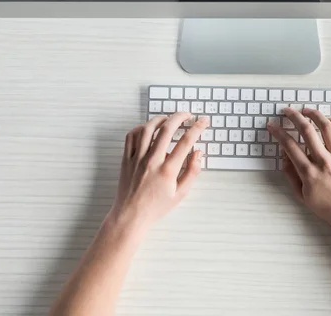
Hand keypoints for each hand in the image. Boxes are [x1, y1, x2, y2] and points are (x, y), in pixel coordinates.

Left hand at [109, 113, 208, 231]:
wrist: (130, 215)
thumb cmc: (155, 207)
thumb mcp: (181, 194)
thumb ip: (192, 172)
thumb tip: (199, 154)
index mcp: (167, 170)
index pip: (186, 142)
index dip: (197, 128)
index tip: (203, 121)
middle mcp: (152, 161)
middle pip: (167, 129)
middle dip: (180, 117)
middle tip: (187, 115)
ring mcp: (137, 158)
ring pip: (148, 129)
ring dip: (161, 119)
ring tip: (169, 118)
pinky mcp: (127, 159)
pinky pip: (131, 136)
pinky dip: (140, 128)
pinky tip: (148, 128)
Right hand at [267, 107, 330, 229]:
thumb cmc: (325, 206)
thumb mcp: (301, 195)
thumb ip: (290, 174)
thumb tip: (283, 156)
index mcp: (308, 172)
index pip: (289, 145)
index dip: (278, 132)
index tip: (272, 125)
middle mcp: (323, 161)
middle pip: (306, 131)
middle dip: (293, 117)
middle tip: (286, 111)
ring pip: (326, 127)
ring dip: (314, 114)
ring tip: (306, 110)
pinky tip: (330, 120)